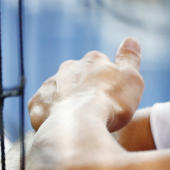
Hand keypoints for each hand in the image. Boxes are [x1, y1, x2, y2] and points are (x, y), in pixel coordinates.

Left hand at [28, 37, 143, 131]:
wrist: (78, 126)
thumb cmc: (110, 103)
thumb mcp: (132, 79)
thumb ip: (130, 59)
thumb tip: (131, 39)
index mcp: (93, 60)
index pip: (101, 65)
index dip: (107, 82)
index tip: (112, 98)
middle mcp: (69, 68)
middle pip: (78, 77)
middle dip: (84, 90)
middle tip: (95, 111)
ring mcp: (50, 85)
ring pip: (59, 92)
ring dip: (67, 103)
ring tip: (78, 124)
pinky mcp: (37, 105)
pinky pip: (43, 110)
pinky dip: (50, 118)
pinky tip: (61, 130)